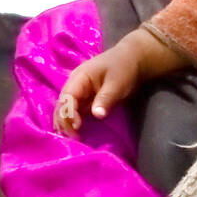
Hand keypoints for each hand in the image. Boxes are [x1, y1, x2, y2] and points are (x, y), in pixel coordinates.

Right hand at [53, 27, 182, 135]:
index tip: (76, 126)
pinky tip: (74, 132)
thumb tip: (96, 115)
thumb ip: (106, 98)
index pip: (67, 96)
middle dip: (63, 120)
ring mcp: (79, 91)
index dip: (68, 112)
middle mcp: (74, 84)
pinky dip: (72, 120)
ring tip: (71, 138)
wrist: (133, 58)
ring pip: (66, 108)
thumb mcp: (117, 83)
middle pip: (62, 103)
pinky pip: (75, 110)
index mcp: (79, 77)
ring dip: (65, 122)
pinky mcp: (85, 98)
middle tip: (72, 138)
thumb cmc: (124, 68)